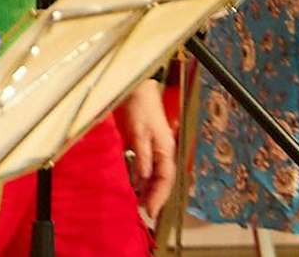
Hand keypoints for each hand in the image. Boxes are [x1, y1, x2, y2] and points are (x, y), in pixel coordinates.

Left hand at [115, 80, 175, 217]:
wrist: (136, 87)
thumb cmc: (139, 106)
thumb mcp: (139, 132)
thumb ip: (142, 156)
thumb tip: (143, 179)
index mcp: (166, 149)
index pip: (166, 180)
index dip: (159, 197)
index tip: (150, 212)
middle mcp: (163, 151)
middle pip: (162, 180)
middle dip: (154, 197)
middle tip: (143, 211)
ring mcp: (155, 148)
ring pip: (154, 175)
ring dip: (147, 188)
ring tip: (137, 202)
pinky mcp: (145, 144)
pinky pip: (146, 166)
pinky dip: (140, 177)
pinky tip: (132, 183)